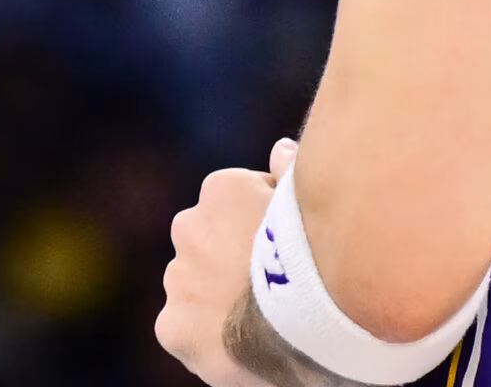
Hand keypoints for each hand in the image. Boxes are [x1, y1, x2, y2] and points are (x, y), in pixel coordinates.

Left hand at [157, 140, 298, 386]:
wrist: (304, 322)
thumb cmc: (318, 254)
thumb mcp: (313, 200)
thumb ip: (292, 171)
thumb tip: (279, 148)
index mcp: (223, 189)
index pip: (242, 201)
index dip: (271, 224)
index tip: (291, 247)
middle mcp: (189, 226)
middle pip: (212, 241)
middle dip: (234, 256)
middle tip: (275, 283)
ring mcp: (178, 278)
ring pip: (197, 284)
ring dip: (220, 294)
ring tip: (261, 318)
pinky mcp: (172, 325)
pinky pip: (189, 326)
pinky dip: (210, 333)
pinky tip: (242, 342)